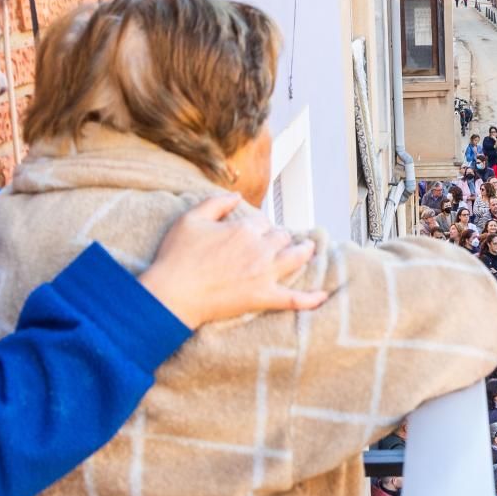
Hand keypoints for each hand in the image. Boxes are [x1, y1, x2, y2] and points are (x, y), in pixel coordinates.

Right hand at [139, 195, 324, 326]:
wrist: (173, 294)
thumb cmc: (177, 257)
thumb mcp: (190, 219)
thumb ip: (215, 203)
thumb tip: (236, 196)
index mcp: (243, 229)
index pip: (261, 222)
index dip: (258, 226)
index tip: (253, 231)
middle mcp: (259, 249)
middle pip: (281, 237)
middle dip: (281, 237)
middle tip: (280, 241)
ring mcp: (264, 274)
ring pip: (295, 258)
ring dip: (305, 252)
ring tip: (309, 249)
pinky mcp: (264, 297)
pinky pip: (294, 299)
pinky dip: (310, 299)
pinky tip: (323, 297)